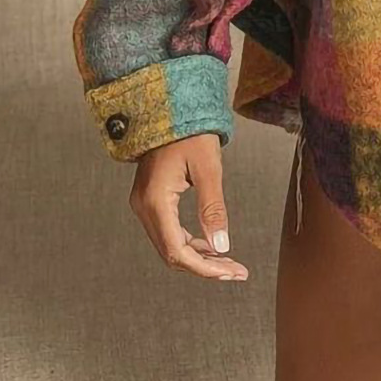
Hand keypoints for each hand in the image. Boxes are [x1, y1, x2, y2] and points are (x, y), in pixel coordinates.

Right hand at [129, 133, 248, 280]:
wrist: (171, 107)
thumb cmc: (191, 133)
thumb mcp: (208, 168)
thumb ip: (213, 208)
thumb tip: (221, 246)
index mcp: (155, 201)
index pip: (177, 251)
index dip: (204, 267)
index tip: (230, 273)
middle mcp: (144, 207)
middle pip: (172, 253)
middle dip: (205, 266)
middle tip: (237, 271)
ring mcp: (144, 204)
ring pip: (170, 245)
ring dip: (199, 257)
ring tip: (230, 262)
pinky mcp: (151, 200)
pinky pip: (169, 231)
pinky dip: (190, 243)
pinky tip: (211, 245)